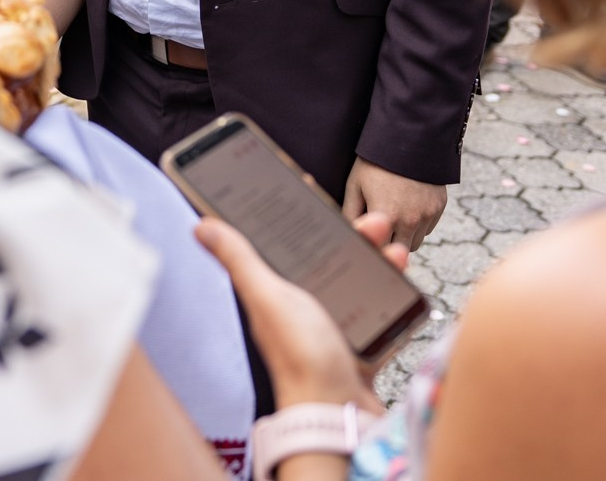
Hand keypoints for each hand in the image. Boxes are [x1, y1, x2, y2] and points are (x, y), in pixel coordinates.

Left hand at [196, 213, 404, 409]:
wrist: (337, 413)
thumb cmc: (298, 356)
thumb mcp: (267, 297)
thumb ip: (239, 260)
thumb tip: (201, 226)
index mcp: (278, 296)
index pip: (289, 248)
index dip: (304, 221)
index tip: (317, 193)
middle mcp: (304, 311)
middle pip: (332, 263)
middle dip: (354, 238)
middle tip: (377, 222)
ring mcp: (335, 331)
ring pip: (361, 286)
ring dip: (378, 264)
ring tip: (395, 251)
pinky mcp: (362, 349)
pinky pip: (382, 316)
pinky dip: (396, 299)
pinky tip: (405, 284)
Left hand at [343, 160, 445, 249]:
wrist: (411, 137)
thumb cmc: (377, 161)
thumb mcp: (355, 185)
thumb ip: (349, 214)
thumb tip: (345, 234)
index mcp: (386, 216)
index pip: (379, 250)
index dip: (372, 246)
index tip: (366, 241)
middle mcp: (410, 221)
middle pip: (398, 251)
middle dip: (387, 243)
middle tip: (378, 230)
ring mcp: (427, 215)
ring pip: (414, 243)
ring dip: (403, 237)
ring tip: (392, 216)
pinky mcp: (438, 208)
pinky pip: (427, 229)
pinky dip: (417, 225)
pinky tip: (407, 207)